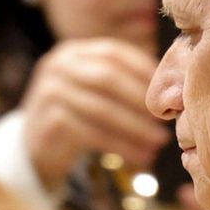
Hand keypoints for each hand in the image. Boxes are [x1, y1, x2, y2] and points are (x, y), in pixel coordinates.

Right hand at [18, 38, 166, 190]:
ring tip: (158, 142)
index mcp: (73, 52)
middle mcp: (57, 66)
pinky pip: (92, 133)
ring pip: (102, 109)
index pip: (114, 53)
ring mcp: (49, 93)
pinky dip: (121, 146)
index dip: (143, 70)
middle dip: (140, 100)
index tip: (166, 92)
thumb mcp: (94, 90)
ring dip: (135, 127)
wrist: (36, 147)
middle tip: (164, 120)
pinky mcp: (49, 123)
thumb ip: (123, 81)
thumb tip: (172, 87)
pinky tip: (140, 157)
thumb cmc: (77, 115)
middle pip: (108, 78)